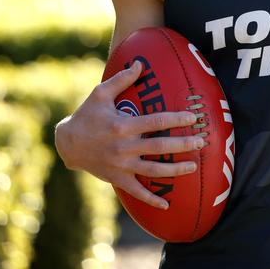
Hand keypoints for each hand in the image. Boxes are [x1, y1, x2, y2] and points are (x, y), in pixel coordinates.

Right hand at [55, 60, 204, 208]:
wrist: (68, 143)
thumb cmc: (87, 114)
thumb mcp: (100, 93)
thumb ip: (122, 79)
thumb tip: (140, 63)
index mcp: (122, 126)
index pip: (156, 122)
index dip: (176, 118)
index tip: (193, 117)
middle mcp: (124, 147)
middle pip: (160, 147)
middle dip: (183, 145)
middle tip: (201, 142)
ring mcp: (121, 166)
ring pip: (153, 171)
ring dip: (175, 170)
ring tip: (193, 167)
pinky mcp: (117, 179)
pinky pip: (137, 192)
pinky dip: (151, 200)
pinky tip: (167, 205)